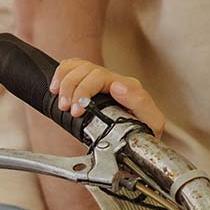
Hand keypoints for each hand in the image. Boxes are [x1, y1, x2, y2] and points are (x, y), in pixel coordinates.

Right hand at [50, 58, 165, 136]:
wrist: (139, 142)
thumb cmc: (145, 133)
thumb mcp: (152, 122)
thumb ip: (140, 103)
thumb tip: (118, 87)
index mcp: (128, 87)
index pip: (100, 76)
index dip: (83, 91)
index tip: (76, 111)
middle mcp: (114, 81)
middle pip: (85, 70)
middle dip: (71, 90)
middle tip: (67, 110)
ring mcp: (101, 81)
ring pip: (77, 67)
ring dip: (64, 83)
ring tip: (62, 104)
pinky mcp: (89, 84)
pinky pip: (72, 68)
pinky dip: (61, 75)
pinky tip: (57, 89)